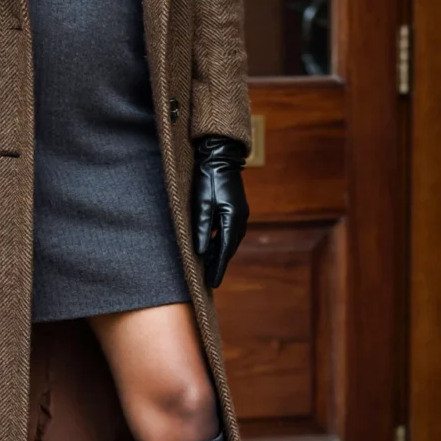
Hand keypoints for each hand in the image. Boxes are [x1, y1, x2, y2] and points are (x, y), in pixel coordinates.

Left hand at [192, 136, 248, 287]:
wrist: (220, 157)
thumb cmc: (208, 178)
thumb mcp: (201, 203)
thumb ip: (202, 228)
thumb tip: (200, 251)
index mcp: (232, 219)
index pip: (224, 250)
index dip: (218, 268)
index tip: (213, 283)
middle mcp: (240, 219)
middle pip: (229, 248)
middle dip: (219, 264)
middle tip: (210, 281)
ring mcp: (239, 214)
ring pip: (229, 240)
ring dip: (219, 253)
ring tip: (209, 268)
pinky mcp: (235, 209)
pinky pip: (228, 231)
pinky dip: (220, 242)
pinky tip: (212, 247)